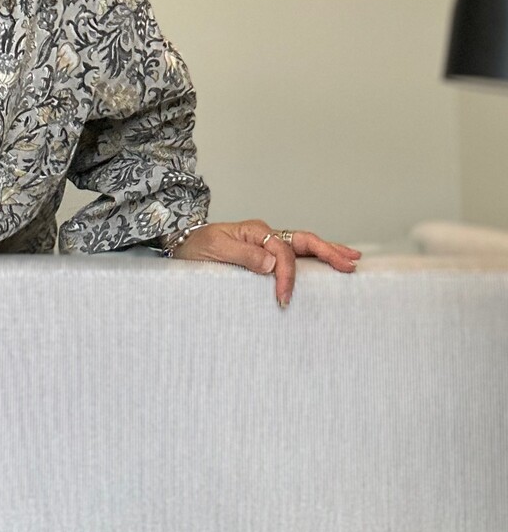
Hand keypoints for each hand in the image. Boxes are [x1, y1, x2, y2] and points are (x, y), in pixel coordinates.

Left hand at [169, 219, 360, 307]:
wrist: (180, 245)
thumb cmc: (194, 247)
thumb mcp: (215, 250)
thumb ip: (243, 256)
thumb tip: (273, 264)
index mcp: (255, 232)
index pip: (283, 252)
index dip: (287, 275)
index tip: (283, 298)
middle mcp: (265, 236)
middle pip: (304, 241)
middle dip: (329, 252)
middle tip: (351, 264)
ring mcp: (266, 244)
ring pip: (303, 247)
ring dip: (327, 253)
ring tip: (350, 260)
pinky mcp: (263, 254)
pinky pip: (294, 255)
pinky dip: (312, 260)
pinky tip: (325, 266)